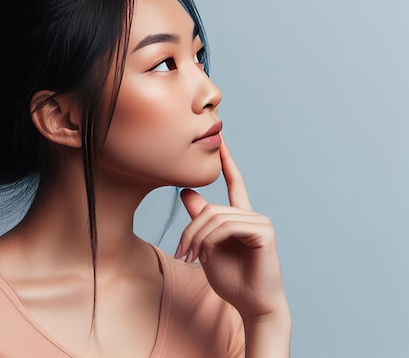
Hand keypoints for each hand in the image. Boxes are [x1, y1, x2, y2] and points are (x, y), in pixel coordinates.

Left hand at [174, 142, 287, 321]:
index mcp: (241, 217)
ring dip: (197, 238)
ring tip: (190, 257)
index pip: (234, 182)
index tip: (221, 140)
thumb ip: (199, 219)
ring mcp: (260, 221)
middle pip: (210, 209)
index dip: (227, 161)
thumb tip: (186, 192)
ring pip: (215, 218)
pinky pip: (227, 226)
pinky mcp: (263, 232)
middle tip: (180, 252)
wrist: (251, 305)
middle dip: (190, 230)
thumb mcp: (207, 246)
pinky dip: (211, 239)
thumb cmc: (232, 280)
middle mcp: (252, 215)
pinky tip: (207, 253)